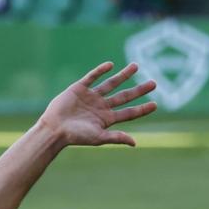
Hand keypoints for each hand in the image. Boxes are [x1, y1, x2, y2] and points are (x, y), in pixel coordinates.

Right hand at [38, 61, 157, 146]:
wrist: (54, 129)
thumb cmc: (75, 136)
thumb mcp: (98, 137)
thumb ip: (116, 137)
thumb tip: (134, 143)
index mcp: (106, 119)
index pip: (128, 112)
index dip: (142, 109)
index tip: (155, 104)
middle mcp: (100, 106)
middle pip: (124, 96)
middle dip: (138, 90)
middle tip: (154, 83)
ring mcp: (90, 97)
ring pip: (111, 84)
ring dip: (123, 75)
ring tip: (136, 66)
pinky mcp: (79, 89)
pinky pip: (92, 77)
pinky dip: (100, 71)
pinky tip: (110, 65)